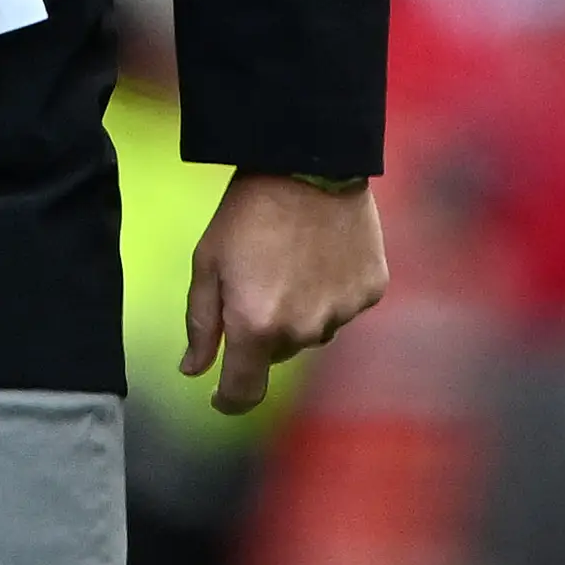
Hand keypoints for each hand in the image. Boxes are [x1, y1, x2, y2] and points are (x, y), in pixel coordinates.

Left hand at [183, 170, 386, 414]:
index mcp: (256, 326)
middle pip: (278, 354)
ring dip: (299, 311)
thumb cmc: (246, 212)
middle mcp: (304, 330)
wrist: (307, 165)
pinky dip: (331, 292)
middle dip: (262, 332)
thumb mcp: (207, 262)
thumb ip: (200, 323)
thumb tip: (193, 371)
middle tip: (256, 281)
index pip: (244, 391)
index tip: (220, 394)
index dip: (229, 399)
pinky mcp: (371, 292)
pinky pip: (345, 307)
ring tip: (290, 261)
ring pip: (314, 331)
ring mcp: (343, 313)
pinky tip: (320, 254)